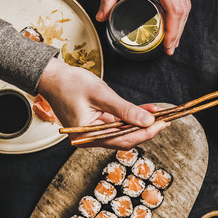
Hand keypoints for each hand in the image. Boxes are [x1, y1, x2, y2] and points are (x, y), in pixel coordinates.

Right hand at [37, 58, 167, 148]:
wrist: (51, 76)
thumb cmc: (70, 83)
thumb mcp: (101, 95)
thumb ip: (125, 110)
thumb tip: (148, 121)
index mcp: (87, 136)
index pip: (124, 140)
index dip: (146, 133)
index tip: (163, 124)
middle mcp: (89, 139)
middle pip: (125, 139)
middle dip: (146, 129)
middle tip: (166, 119)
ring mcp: (92, 133)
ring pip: (123, 132)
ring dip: (140, 123)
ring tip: (159, 114)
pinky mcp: (95, 125)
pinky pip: (117, 125)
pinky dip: (131, 118)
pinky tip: (145, 111)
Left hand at [96, 0, 189, 55]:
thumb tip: (102, 15)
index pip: (174, 11)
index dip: (173, 31)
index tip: (168, 46)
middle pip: (184, 11)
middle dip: (178, 32)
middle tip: (169, 48)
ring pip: (187, 3)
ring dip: (180, 22)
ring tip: (172, 36)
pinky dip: (180, 9)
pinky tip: (171, 15)